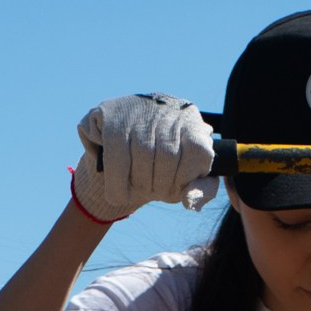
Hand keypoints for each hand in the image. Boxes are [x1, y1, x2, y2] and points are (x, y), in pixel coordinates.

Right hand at [71, 95, 216, 224]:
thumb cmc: (160, 167)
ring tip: (135, 191)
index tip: (175, 188)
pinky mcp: (110, 114)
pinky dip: (117, 184)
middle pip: (168, 156)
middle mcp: (165, 109)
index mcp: (190, 122)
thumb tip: (191, 202)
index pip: (199, 151)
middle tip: (152, 191)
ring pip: (142, 155)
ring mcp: (136, 108)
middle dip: (160, 185)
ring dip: (138, 185)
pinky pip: (116, 156)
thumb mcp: (185, 180)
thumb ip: (200, 191)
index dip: (186, 179)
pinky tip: (118, 194)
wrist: (120, 151)